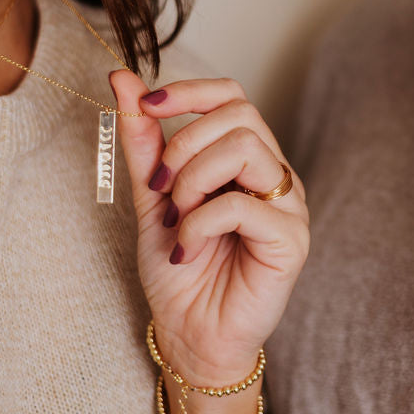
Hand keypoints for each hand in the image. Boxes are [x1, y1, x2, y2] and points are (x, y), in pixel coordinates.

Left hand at [110, 72, 308, 385]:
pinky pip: (242, 205)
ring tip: (177, 219)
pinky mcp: (292, 240)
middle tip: (162, 188)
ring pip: (246, 146)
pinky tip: (187, 249)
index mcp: (246, 159)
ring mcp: (289, 206)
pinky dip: (200, 223)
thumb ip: (143, 141)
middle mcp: (274, 175)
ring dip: (193, 179)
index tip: (145, 104)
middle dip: (184, 143)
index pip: (232, 96)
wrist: (190, 334)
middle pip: (239, 113)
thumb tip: (122, 79)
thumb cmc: (178, 269)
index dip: (189, 90)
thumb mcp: (152, 196)